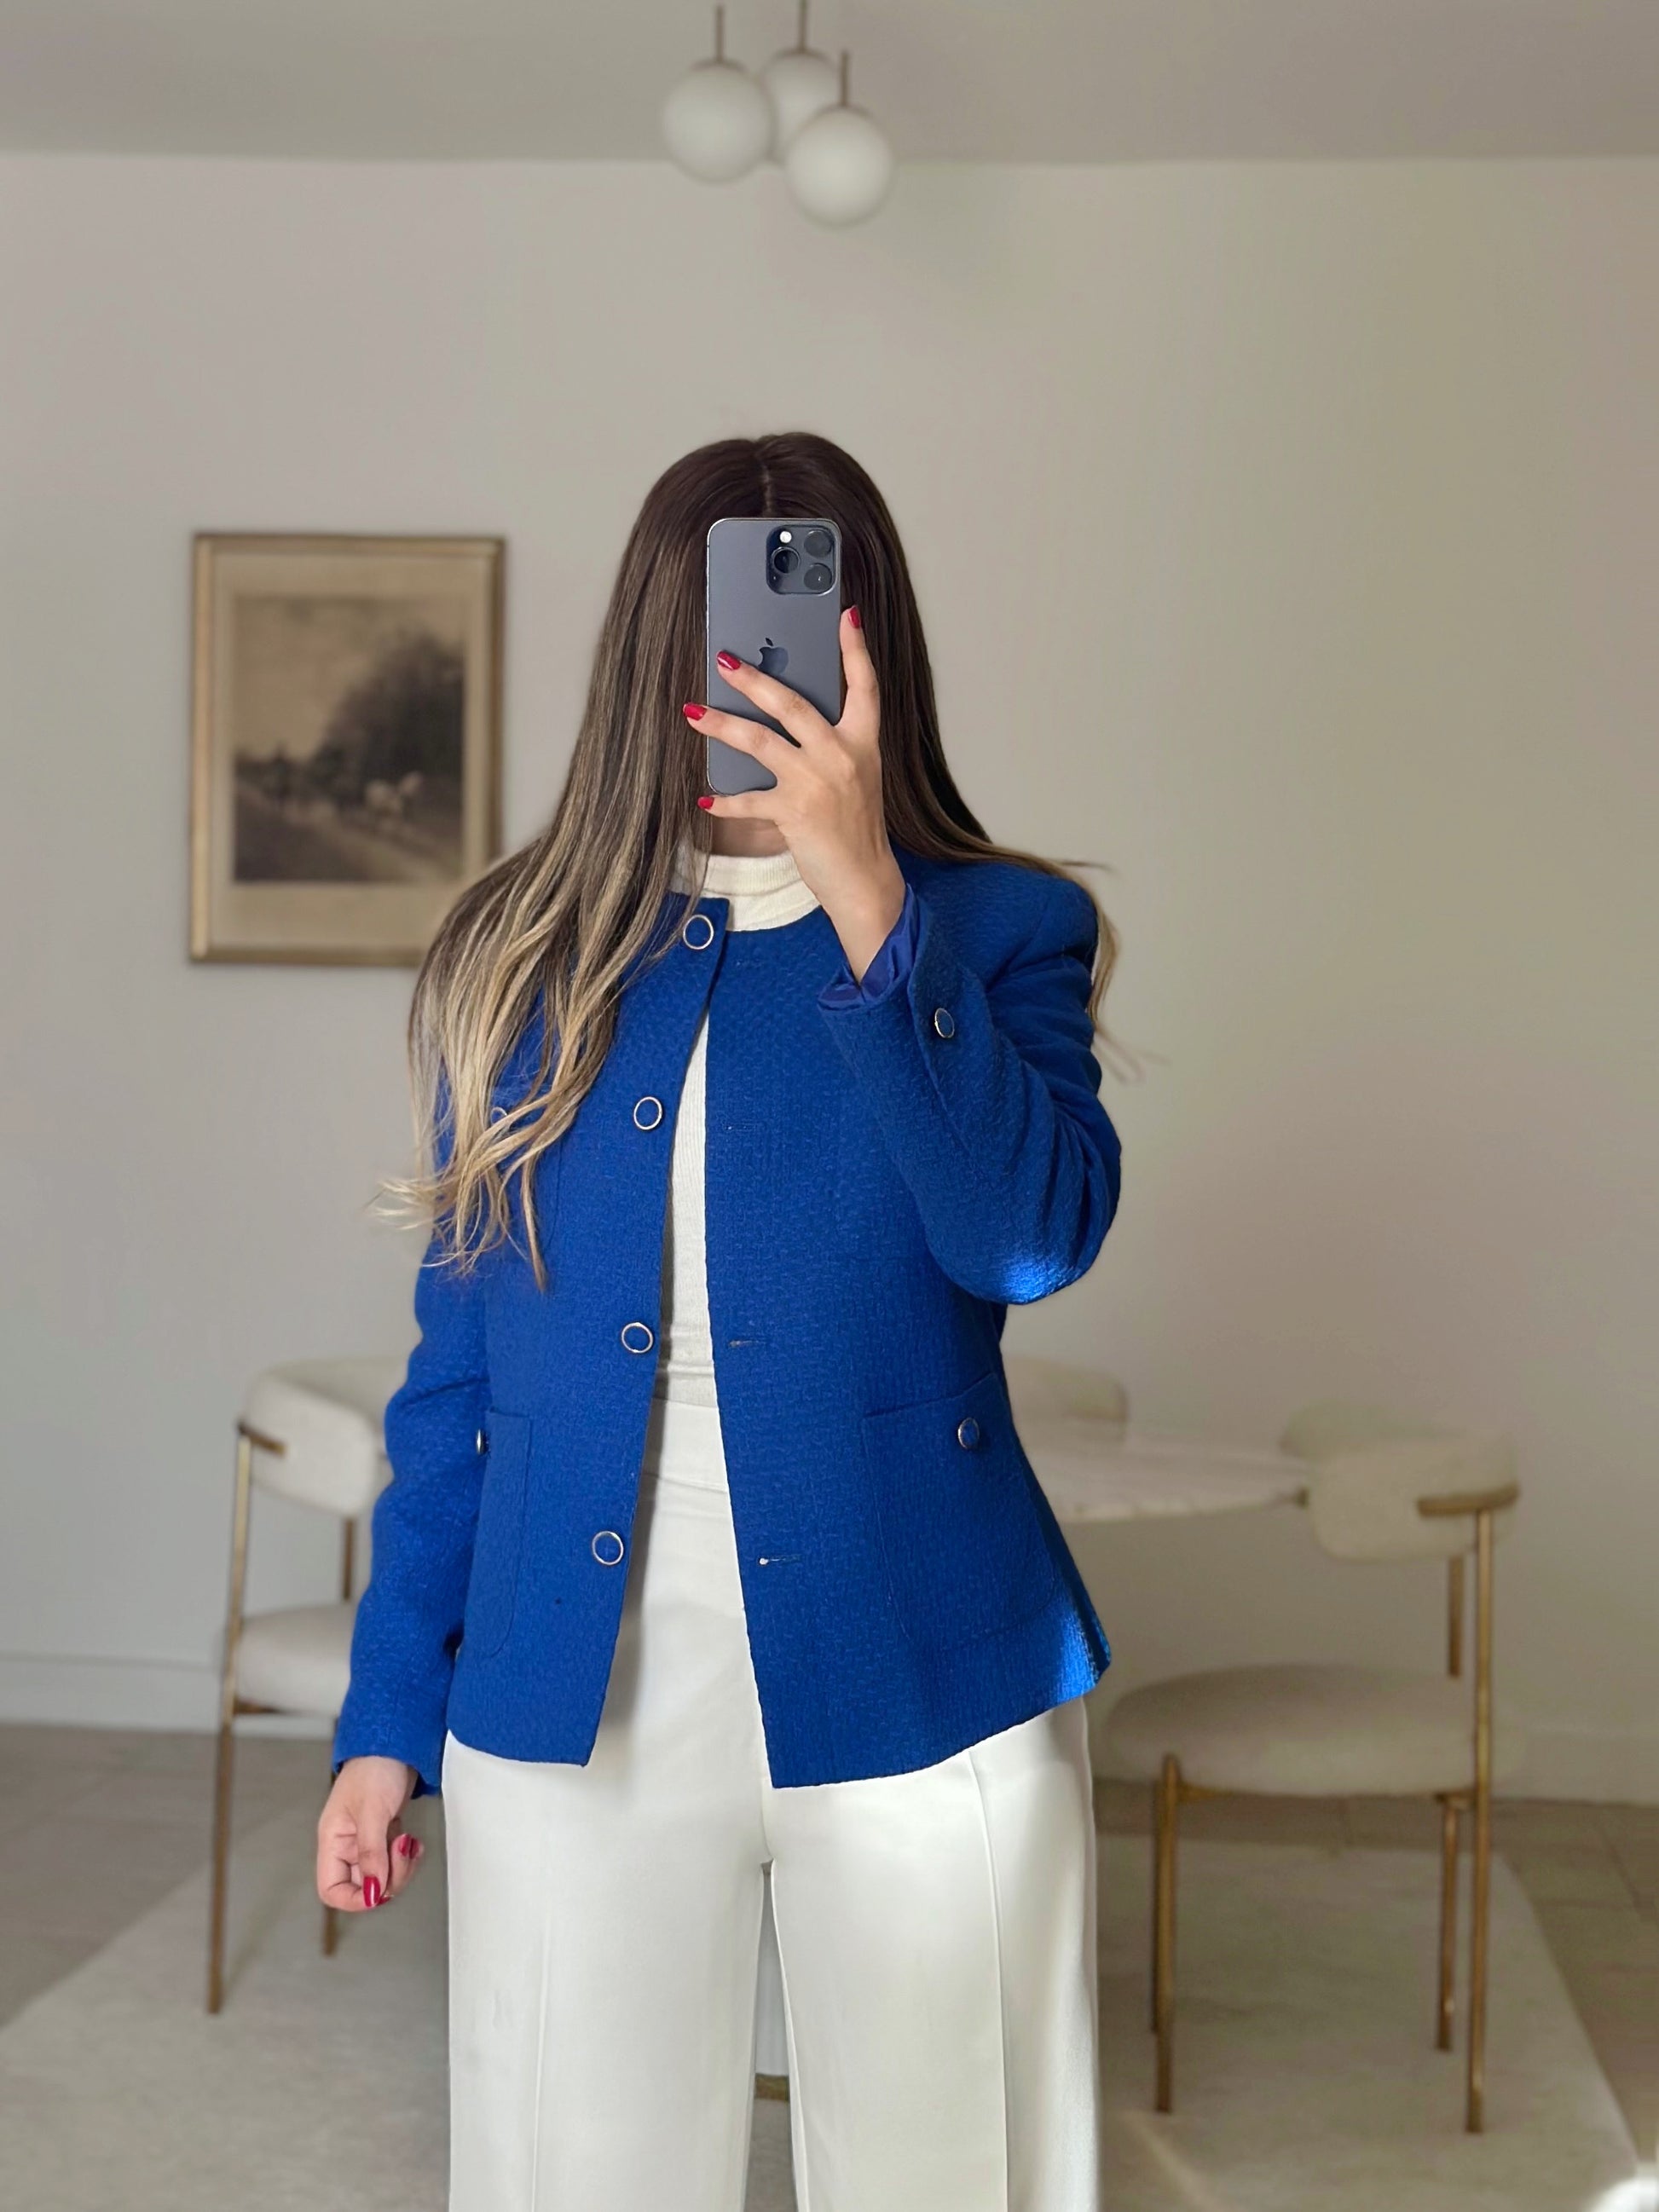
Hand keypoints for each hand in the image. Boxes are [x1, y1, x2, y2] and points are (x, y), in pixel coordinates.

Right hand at [316, 1755, 421, 1911]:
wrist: (395, 1742)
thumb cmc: (375, 1767)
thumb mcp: (372, 1812)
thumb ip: (371, 1854)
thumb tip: (374, 1891)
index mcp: (333, 1840)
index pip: (332, 1889)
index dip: (354, 1899)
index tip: (379, 1890)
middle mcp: (347, 1844)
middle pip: (363, 1886)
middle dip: (388, 1877)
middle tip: (401, 1853)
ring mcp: (366, 1840)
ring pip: (383, 1875)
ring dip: (401, 1866)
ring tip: (408, 1842)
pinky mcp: (384, 1833)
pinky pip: (394, 1860)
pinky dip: (407, 1856)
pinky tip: (412, 1841)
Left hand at [685, 607, 905, 984]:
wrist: (864, 879)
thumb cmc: (856, 828)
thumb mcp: (855, 777)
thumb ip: (831, 745)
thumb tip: (789, 718)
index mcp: (863, 742)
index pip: (865, 685)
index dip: (855, 648)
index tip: (846, 613)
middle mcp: (842, 755)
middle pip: (792, 703)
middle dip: (753, 678)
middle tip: (723, 659)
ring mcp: (817, 782)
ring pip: (759, 741)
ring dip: (721, 726)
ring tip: (693, 712)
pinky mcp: (793, 812)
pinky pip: (748, 799)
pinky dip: (724, 800)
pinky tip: (704, 798)